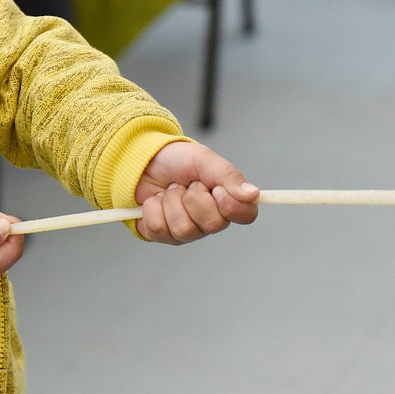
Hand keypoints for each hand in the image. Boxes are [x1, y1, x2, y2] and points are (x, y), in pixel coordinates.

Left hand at [134, 141, 257, 243]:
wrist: (142, 161)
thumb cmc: (175, 160)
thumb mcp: (203, 158)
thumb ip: (228, 175)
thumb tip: (253, 194)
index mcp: (225, 201)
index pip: (246, 215)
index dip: (231, 204)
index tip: (216, 188)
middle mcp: (208, 220)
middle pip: (213, 224)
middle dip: (194, 197)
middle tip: (187, 184)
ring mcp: (186, 230)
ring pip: (184, 229)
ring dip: (172, 202)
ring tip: (170, 190)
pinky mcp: (162, 235)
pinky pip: (159, 229)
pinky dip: (153, 208)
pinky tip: (155, 200)